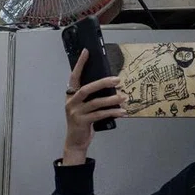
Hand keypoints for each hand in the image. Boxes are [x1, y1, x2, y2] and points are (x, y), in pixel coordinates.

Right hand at [63, 50, 126, 164]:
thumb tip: (110, 85)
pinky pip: (100, 115)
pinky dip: (112, 112)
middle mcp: (71, 102)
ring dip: (112, 100)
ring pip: (96, 103)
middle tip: (117, 80)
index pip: (74, 76)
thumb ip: (91, 97)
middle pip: (87, 89)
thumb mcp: (84, 107)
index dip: (80, 64)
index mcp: (71, 96)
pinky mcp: (81, 122)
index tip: (86, 52)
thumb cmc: (82, 122)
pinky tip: (122, 112)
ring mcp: (75, 113)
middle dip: (103, 83)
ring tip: (124, 97)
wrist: (75, 142)